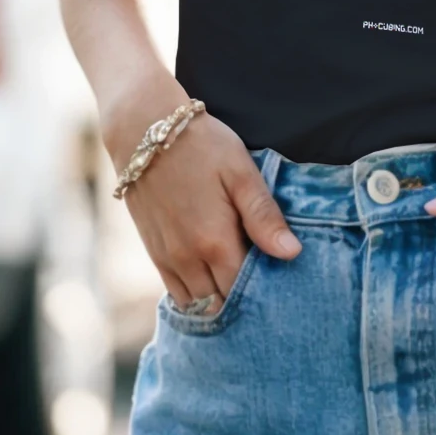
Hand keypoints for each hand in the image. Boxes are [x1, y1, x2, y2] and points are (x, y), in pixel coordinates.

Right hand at [112, 104, 299, 313]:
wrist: (142, 130)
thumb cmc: (200, 145)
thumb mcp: (240, 172)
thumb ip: (263, 215)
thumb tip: (292, 253)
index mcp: (215, 242)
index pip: (245, 291)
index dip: (265, 292)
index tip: (282, 283)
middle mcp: (188, 259)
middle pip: (221, 304)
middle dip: (242, 301)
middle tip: (265, 286)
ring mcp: (167, 259)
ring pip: (197, 304)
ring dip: (218, 301)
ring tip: (239, 283)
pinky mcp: (153, 253)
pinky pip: (176, 292)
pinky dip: (196, 294)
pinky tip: (212, 279)